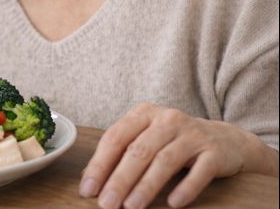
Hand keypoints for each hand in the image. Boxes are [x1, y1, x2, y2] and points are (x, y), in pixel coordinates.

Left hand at [79, 103, 252, 208]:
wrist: (226, 140)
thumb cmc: (174, 141)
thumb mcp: (147, 138)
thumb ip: (122, 152)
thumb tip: (89, 178)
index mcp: (144, 114)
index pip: (115, 137)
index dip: (99, 164)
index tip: (88, 189)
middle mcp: (167, 119)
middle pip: (138, 150)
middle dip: (119, 179)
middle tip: (106, 203)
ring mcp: (192, 134)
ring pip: (164, 161)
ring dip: (146, 186)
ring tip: (131, 207)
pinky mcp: (214, 152)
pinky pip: (199, 171)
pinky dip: (186, 187)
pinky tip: (173, 203)